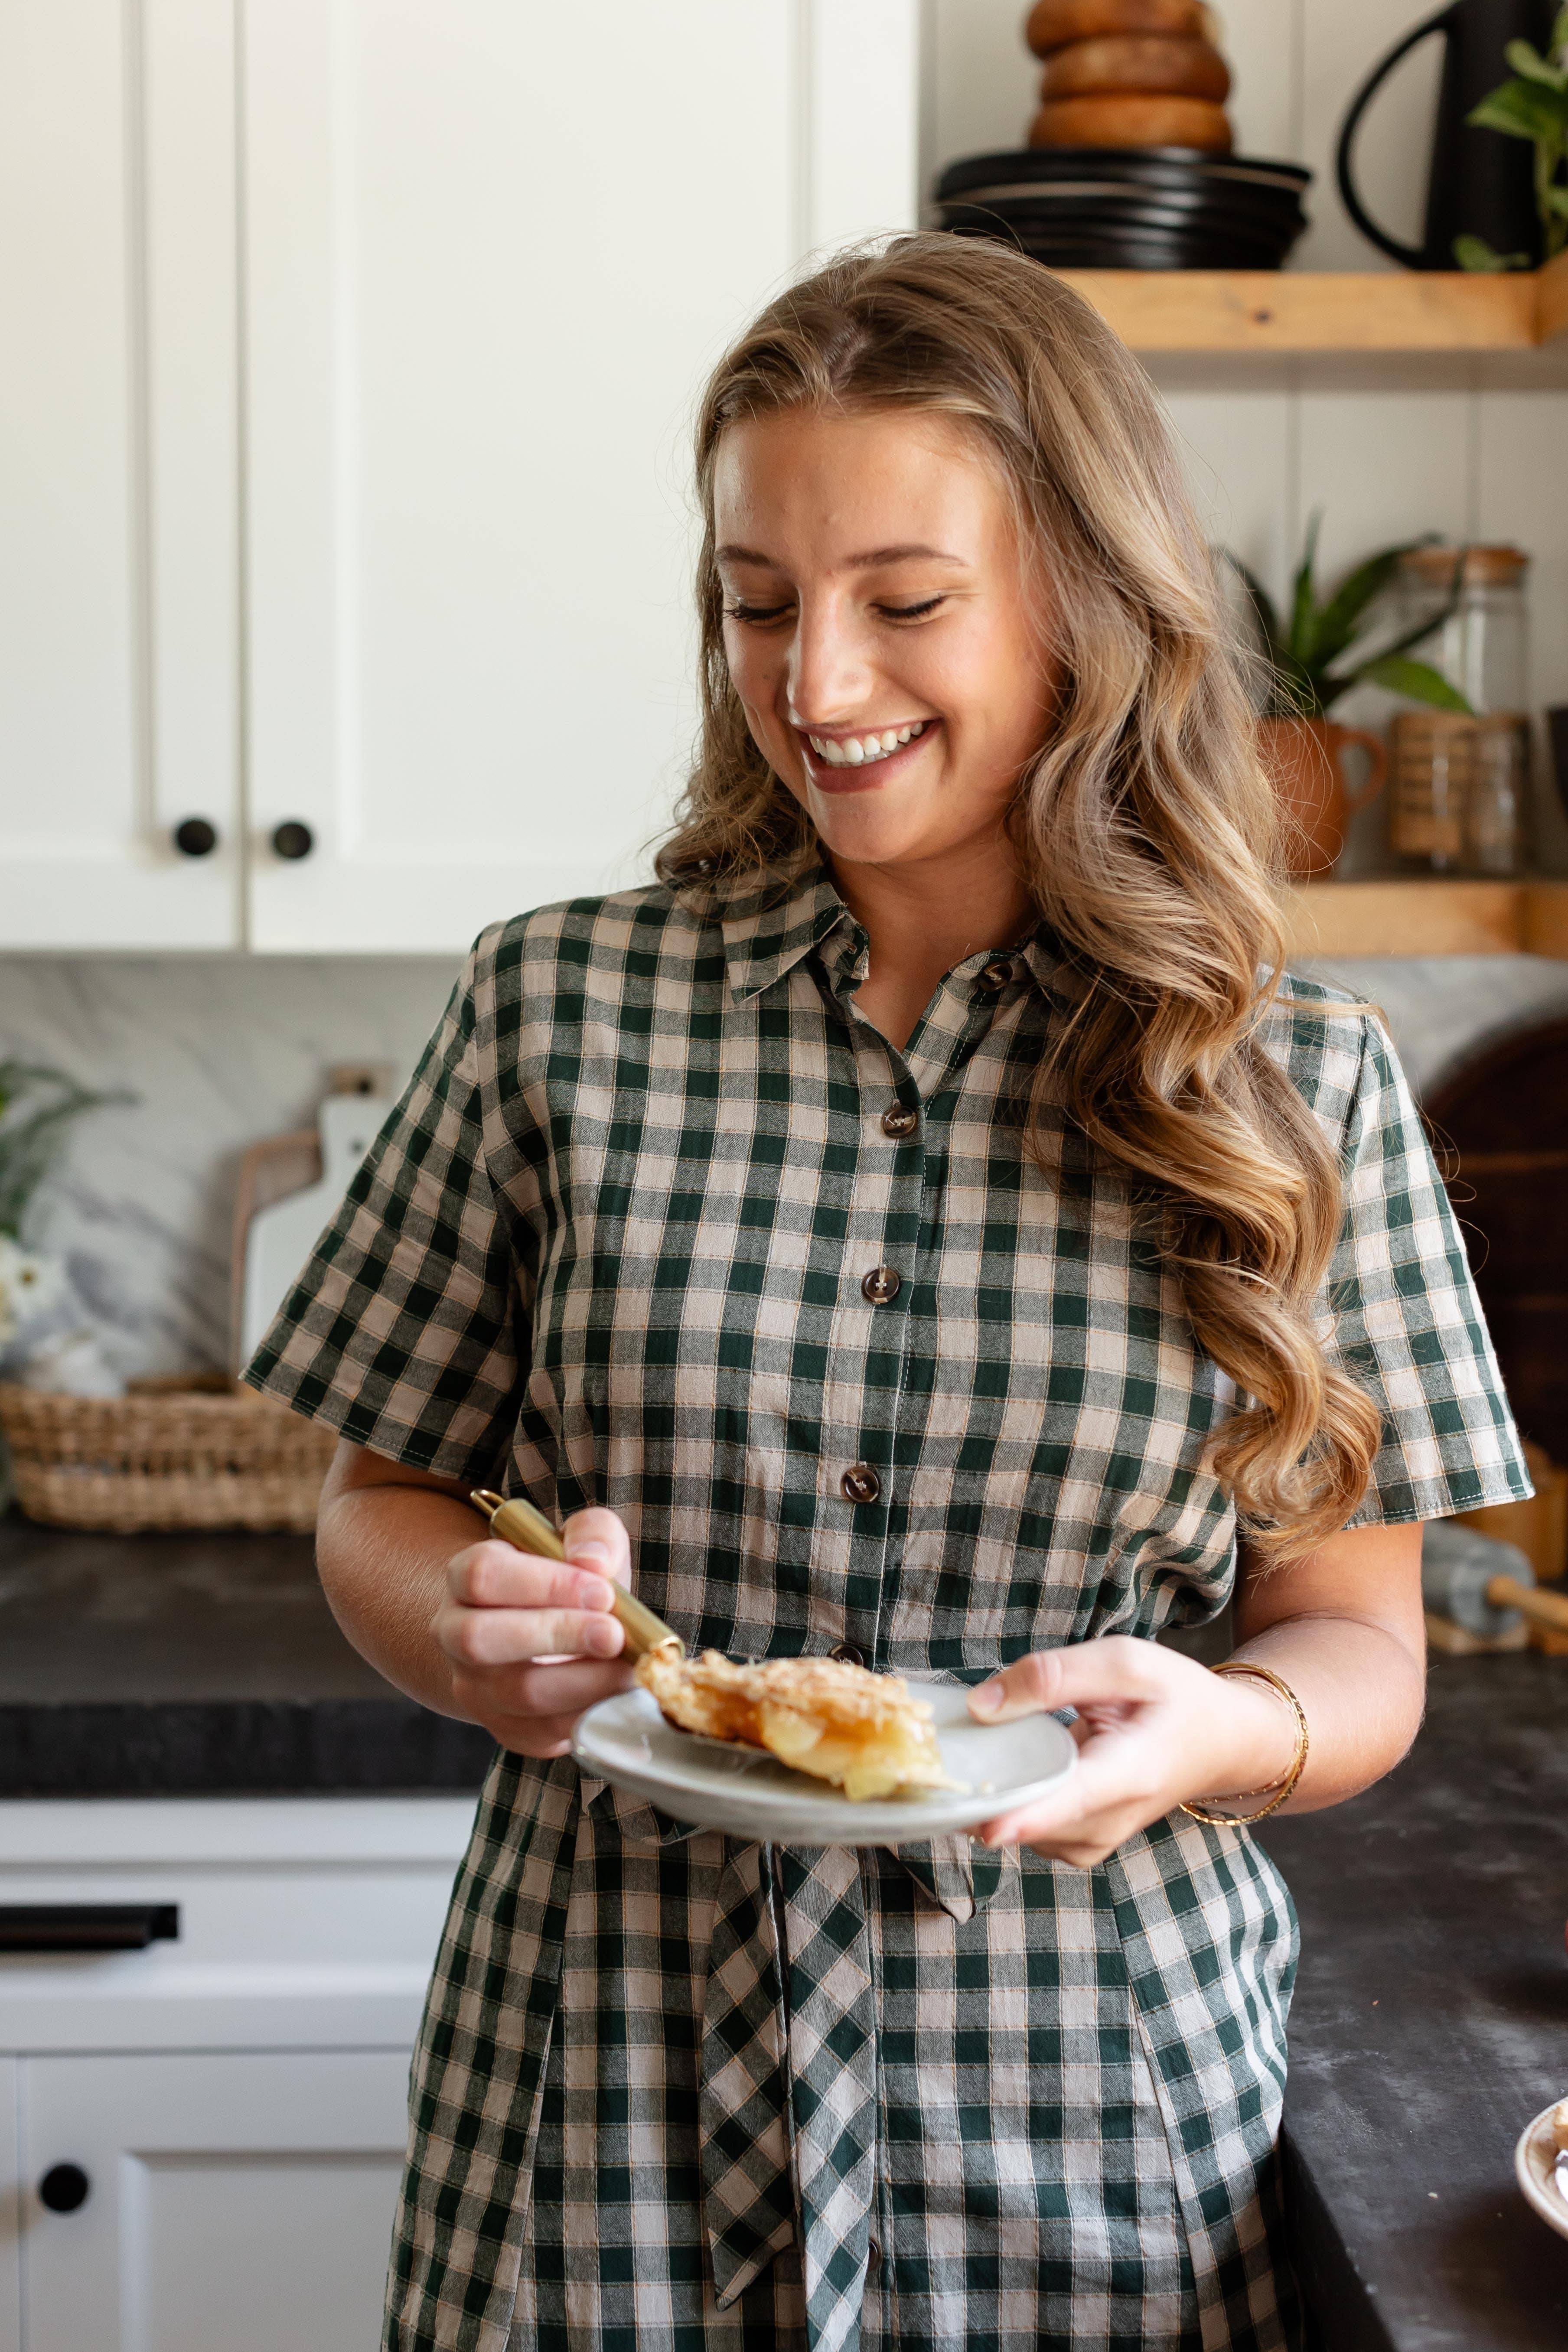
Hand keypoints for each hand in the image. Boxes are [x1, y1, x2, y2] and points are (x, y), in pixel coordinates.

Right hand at [432, 1506, 635, 1757]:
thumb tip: (593, 1561)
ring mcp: (477, 1688)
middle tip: (613, 1634)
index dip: (544, 1584)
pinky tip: (618, 1693)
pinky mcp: (508, 1730)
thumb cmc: (570, 1582)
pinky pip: (544, 1732)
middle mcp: (456, 1635)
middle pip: (480, 1639)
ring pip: (517, 1692)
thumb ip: (592, 1535)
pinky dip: (589, 1713)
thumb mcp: (583, 1542)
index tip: (602, 1591)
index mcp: (466, 1577)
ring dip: (582, 1681)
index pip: (483, 1576)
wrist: (550, 1637)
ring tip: (628, 1667)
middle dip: (556, 1634)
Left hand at [968, 1636, 1297, 1865]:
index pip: (1077, 1798)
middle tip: (956, 1756)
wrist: (1224, 1742)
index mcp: (1134, 1767)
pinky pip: (1037, 1833)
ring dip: (1002, 1799)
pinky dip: (1017, 1805)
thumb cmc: (1177, 1695)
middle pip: (1040, 1822)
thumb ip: (1054, 1676)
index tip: (988, 1827)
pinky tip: (1015, 1769)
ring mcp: (1102, 1836)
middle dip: (993, 1794)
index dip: (1029, 1815)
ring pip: (1031, 1833)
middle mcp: (1118, 1816)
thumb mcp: (1125, 1661)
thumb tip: (983, 1704)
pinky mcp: (1087, 1840)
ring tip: (989, 1754)